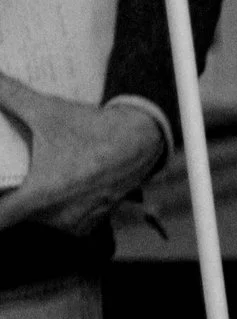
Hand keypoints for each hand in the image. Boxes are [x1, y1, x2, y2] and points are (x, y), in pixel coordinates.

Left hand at [0, 73, 163, 233]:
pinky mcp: (92, 222)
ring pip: (40, 221)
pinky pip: (63, 223)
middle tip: (13, 178)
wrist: (141, 140)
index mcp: (40, 195)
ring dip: (35, 205)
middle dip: (13, 197)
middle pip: (18, 216)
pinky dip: (57, 211)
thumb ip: (10, 95)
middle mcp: (58, 216)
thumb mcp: (47, 111)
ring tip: (38, 182)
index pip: (0, 218)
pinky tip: (61, 191)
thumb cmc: (94, 131)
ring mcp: (77, 222)